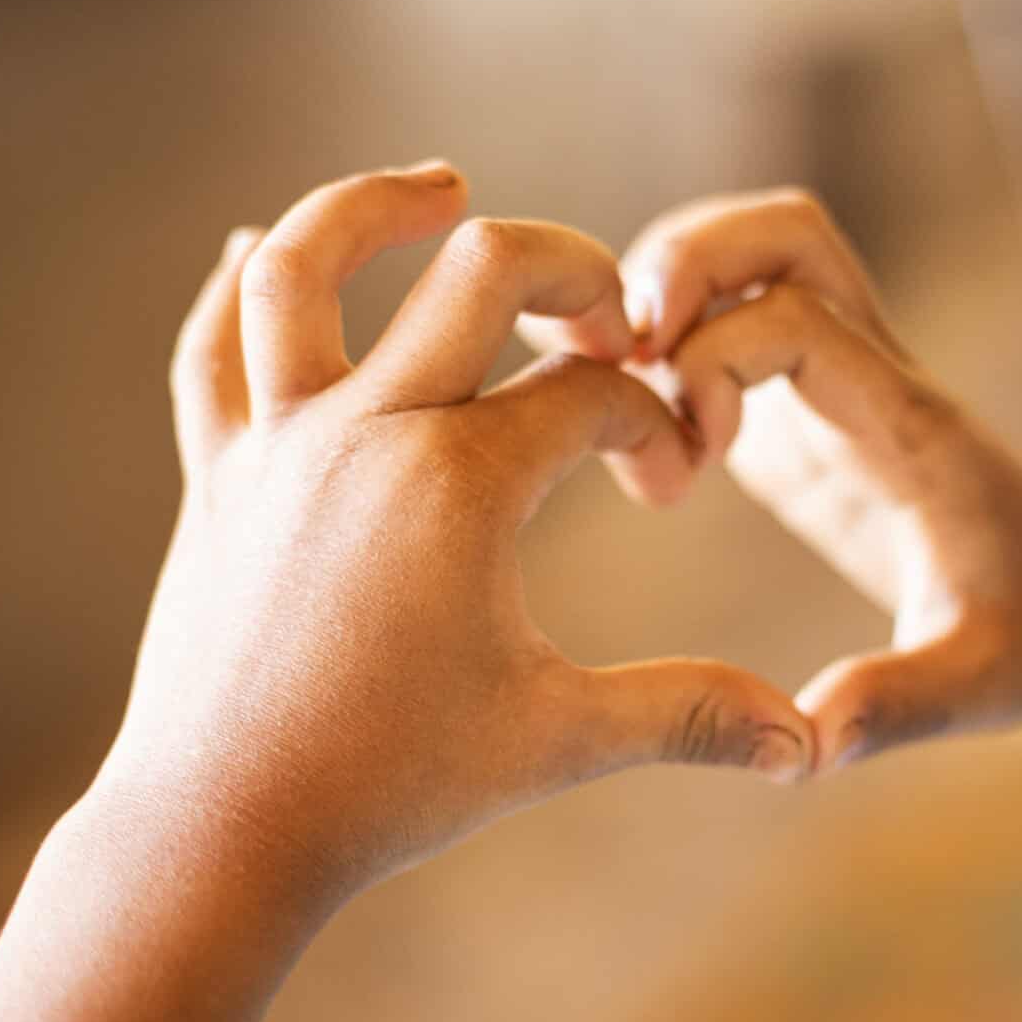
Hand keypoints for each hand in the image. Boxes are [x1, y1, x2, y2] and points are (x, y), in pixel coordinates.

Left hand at [97, 163, 812, 925]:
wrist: (222, 831)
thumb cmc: (392, 785)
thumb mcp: (558, 739)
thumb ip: (690, 717)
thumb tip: (808, 744)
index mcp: (459, 482)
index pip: (592, 391)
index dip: (654, 423)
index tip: (662, 490)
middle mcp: (363, 431)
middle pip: (479, 268)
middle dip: (567, 269)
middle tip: (604, 315)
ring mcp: (275, 444)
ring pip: (305, 266)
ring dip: (376, 207)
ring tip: (442, 189)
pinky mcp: (215, 476)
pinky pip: (213, 349)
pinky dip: (237, 286)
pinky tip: (258, 249)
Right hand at [530, 187, 1021, 773]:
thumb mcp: (977, 688)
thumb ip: (893, 705)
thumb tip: (805, 747)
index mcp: (908, 428)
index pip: (802, 320)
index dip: (720, 358)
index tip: (693, 457)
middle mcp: (875, 380)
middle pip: (782, 233)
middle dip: (684, 260)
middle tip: (616, 355)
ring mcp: (842, 387)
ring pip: (755, 255)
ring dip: (667, 285)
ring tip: (611, 387)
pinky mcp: (812, 417)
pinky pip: (736, 319)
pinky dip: (668, 336)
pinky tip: (633, 425)